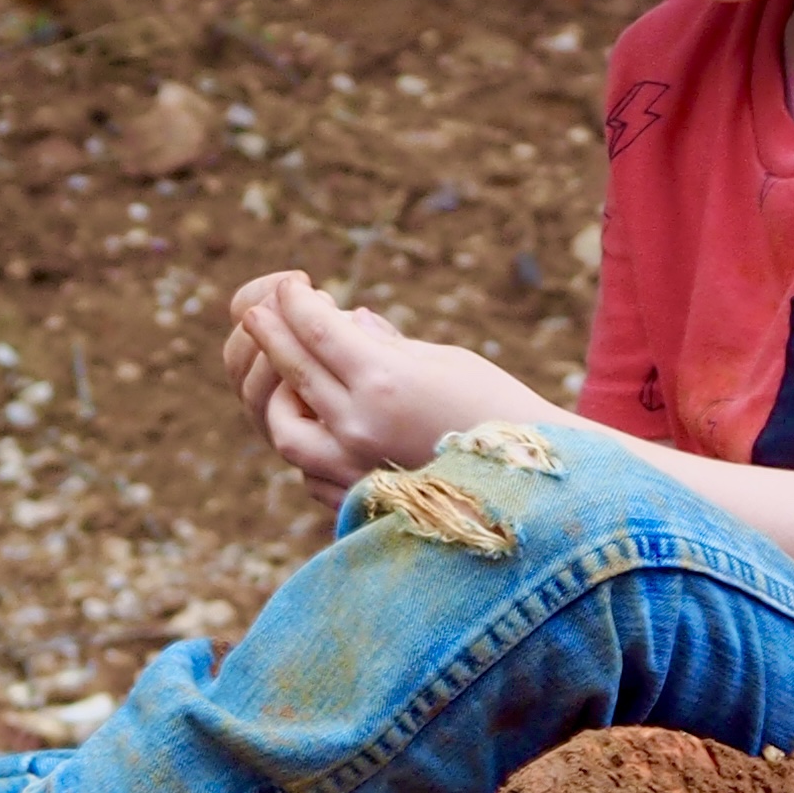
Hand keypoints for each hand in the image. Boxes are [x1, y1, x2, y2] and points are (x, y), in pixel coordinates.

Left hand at [229, 272, 554, 477]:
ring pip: (287, 431)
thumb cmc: (501, 410)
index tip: (288, 287)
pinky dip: (311, 448)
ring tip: (291, 380)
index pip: (318, 331)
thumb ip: (388, 346)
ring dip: (282, 398)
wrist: (535, 487)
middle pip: (295, 371)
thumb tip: (346, 321)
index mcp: (384, 381)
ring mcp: (354, 471)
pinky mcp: (360, 504)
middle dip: (273, 335)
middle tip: (258, 313)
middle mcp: (359, 426)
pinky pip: (311, 475)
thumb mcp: (447, 362)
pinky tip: (322, 430)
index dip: (298, 304)